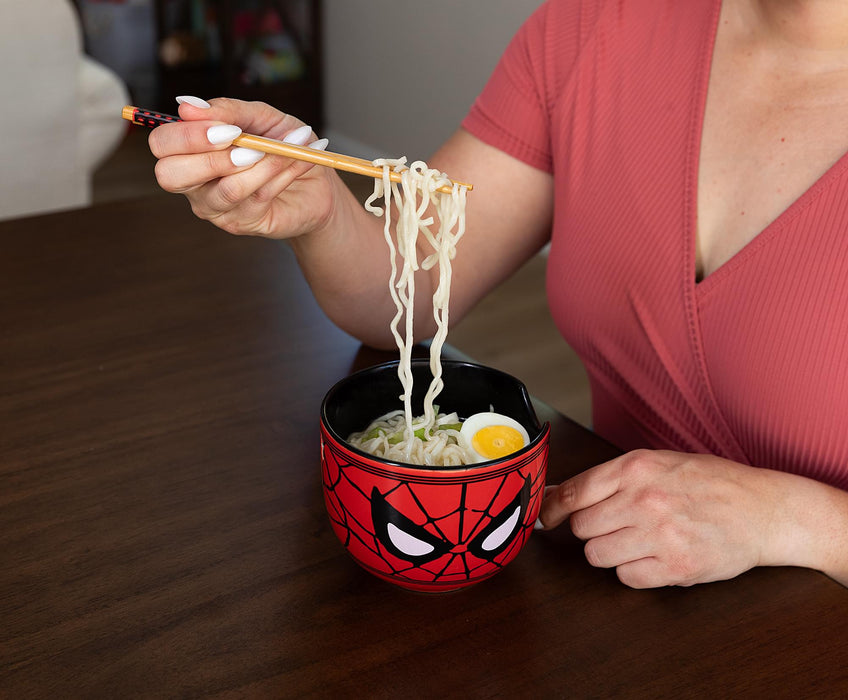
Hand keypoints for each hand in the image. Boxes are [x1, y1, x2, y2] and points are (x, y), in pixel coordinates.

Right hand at [148, 97, 337, 239]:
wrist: (317, 182)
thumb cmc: (282, 144)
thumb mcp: (260, 117)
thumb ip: (228, 111)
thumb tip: (187, 104)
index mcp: (189, 151)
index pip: (161, 144)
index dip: (187, 135)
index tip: (225, 127)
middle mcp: (194, 183)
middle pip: (170, 175)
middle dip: (210, 157)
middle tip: (243, 143)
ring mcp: (215, 208)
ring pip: (225, 190)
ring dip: (260, 165)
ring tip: (284, 148)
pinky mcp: (242, 224)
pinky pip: (257, 198)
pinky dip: (281, 173)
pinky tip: (298, 160)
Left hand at [537, 449, 782, 587]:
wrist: (763, 509)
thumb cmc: (710, 482)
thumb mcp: (658, 463)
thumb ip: (609, 478)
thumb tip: (556, 494)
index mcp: (637, 468)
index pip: (574, 492)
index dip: (553, 508)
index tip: (547, 517)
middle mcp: (644, 500)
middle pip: (583, 527)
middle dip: (591, 529)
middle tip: (614, 525)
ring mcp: (660, 535)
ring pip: (597, 555)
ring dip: (609, 551)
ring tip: (635, 541)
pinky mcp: (676, 567)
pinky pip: (627, 577)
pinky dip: (633, 571)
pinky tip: (652, 556)